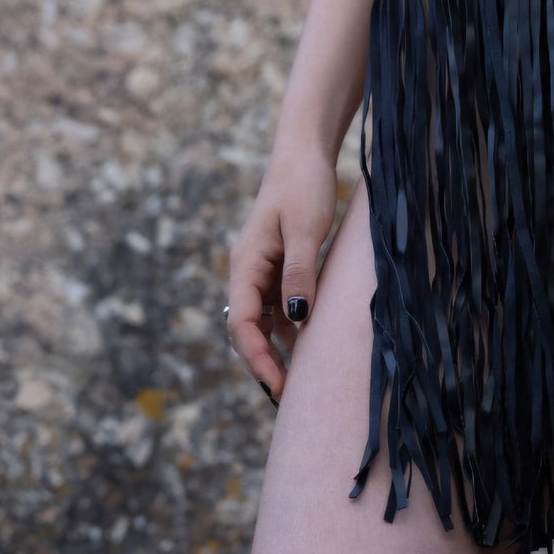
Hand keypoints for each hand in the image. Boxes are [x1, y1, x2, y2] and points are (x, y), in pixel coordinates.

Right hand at [226, 145, 340, 401]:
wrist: (305, 154)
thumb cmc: (304, 186)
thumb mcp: (306, 231)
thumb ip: (300, 275)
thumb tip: (297, 320)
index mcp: (245, 265)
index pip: (241, 324)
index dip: (257, 359)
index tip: (278, 386)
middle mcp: (248, 273)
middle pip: (247, 331)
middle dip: (265, 365)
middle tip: (289, 399)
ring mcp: (262, 273)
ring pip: (264, 324)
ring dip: (279, 353)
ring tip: (302, 385)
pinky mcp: (280, 270)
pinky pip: (281, 311)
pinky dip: (293, 333)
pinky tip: (312, 353)